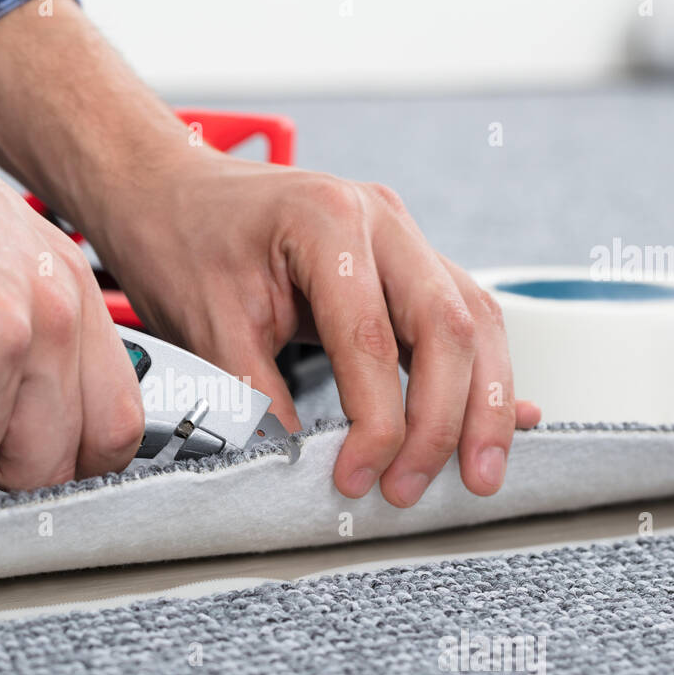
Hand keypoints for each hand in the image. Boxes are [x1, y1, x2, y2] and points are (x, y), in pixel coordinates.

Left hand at [87, 153, 540, 506]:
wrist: (166, 187)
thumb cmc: (181, 241)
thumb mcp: (206, 326)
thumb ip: (260, 396)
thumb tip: (306, 469)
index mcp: (329, 222)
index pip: (375, 342)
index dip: (378, 425)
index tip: (357, 478)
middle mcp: (381, 220)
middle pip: (450, 328)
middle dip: (450, 421)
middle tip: (421, 487)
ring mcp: (400, 237)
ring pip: (473, 322)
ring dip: (485, 401)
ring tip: (481, 471)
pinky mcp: (403, 262)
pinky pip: (458, 319)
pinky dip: (478, 373)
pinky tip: (507, 416)